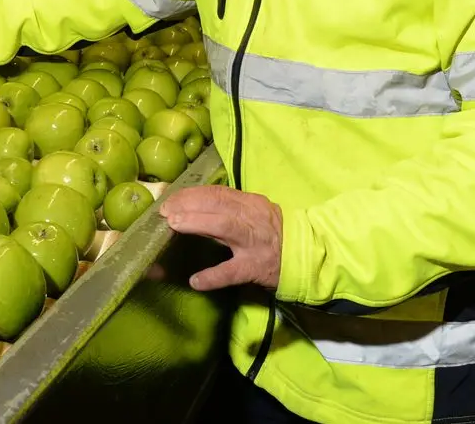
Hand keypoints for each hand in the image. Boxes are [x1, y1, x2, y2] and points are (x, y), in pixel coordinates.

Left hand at [160, 185, 283, 291]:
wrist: (308, 256)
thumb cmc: (274, 234)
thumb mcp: (255, 214)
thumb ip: (230, 208)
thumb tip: (192, 204)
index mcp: (250, 203)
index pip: (217, 193)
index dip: (191, 194)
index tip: (170, 199)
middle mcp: (252, 218)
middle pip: (218, 204)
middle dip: (189, 204)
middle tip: (166, 211)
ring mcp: (254, 243)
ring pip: (225, 227)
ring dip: (197, 222)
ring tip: (174, 224)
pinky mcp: (256, 267)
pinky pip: (232, 272)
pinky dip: (213, 276)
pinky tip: (196, 281)